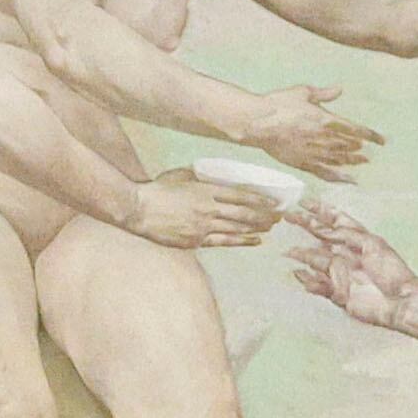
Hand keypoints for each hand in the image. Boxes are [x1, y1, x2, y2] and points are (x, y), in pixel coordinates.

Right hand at [128, 170, 275, 252]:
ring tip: (271, 228)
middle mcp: (208, 208)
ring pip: (237, 229)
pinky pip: (224, 242)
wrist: (138, 210)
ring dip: (257, 228)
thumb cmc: (158, 190)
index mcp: (205, 190)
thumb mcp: (181, 175)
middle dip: (264, 216)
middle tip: (279, 217)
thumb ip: (200, 178)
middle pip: (244, 214)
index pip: (240, 195)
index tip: (274, 201)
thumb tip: (215, 178)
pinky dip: (242, 241)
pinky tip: (255, 240)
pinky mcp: (197, 241)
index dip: (260, 200)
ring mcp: (203, 227)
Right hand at [237, 84, 376, 179]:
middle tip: (371, 152)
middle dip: (361, 148)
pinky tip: (348, 180)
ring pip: (340, 160)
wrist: (258, 122)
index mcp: (325, 119)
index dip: (371, 135)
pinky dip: (339, 177)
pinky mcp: (303, 163)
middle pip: (349, 146)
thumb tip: (340, 89)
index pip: (355, 129)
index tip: (382, 140)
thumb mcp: (303, 92)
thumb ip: (324, 94)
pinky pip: (325, 173)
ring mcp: (313, 153)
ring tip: (363, 162)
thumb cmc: (279, 104)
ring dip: (353, 161)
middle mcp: (323, 138)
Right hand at [286, 205, 414, 327]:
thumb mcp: (372, 244)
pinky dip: (308, 281)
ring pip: (316, 261)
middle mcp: (347, 254)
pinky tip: (298, 274)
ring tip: (289, 251)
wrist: (398, 301)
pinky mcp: (338, 293)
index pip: (336, 220)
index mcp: (358, 239)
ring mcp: (341, 273)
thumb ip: (347, 235)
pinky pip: (319, 286)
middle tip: (288, 217)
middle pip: (321, 237)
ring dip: (303, 255)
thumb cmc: (391, 272)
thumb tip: (324, 230)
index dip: (321, 210)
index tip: (304, 202)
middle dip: (305, 226)